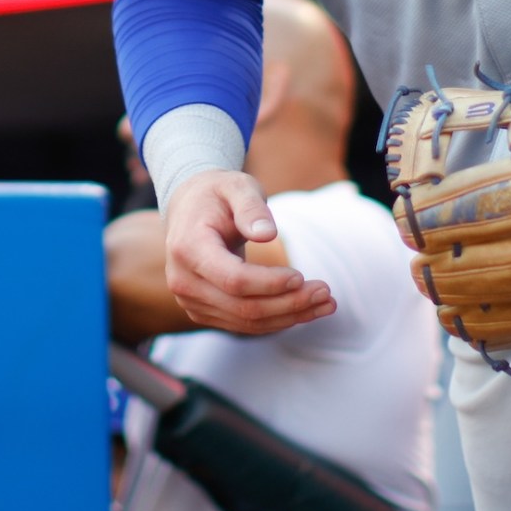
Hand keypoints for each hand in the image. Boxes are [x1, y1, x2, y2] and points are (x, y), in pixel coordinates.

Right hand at [164, 169, 333, 333]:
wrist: (189, 209)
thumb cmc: (218, 194)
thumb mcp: (237, 186)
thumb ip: (252, 207)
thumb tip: (268, 234)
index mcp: (188, 248)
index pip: (233, 279)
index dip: (270, 283)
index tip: (302, 276)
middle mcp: (183, 280)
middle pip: (243, 306)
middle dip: (289, 303)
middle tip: (326, 292)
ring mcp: (191, 300)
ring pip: (246, 321)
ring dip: (290, 316)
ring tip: (326, 303)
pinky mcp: (203, 311)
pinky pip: (243, 323)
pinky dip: (277, 319)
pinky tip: (306, 308)